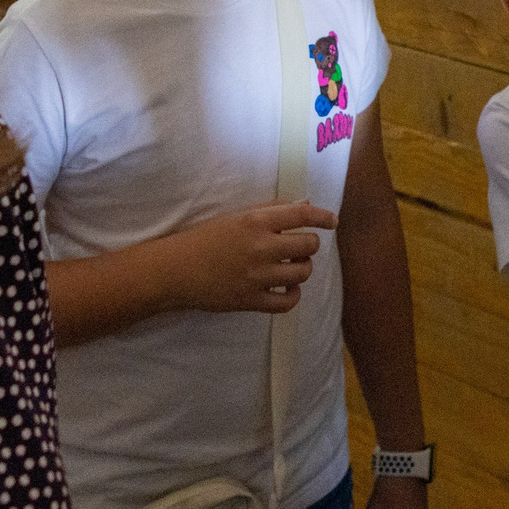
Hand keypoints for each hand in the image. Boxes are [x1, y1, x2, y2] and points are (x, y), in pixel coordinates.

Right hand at [170, 203, 336, 313]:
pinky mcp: (251, 300)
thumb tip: (305, 205)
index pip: (302, 215)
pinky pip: (288, 302)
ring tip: (290, 267)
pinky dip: (293, 295)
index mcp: (255, 221)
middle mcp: (260, 247)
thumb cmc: (205, 238)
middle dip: (309, 245)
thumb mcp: (236, 216)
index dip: (323, 217)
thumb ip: (272, 210)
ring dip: (302, 269)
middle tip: (298, 247)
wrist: (175, 270)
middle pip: (308, 246)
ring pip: (302, 273)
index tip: (332, 221)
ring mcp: (257, 276)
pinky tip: (286, 289)